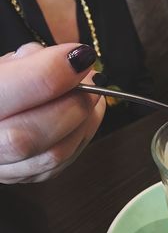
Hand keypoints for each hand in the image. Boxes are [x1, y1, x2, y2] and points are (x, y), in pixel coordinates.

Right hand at [0, 42, 105, 183]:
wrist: (1, 110)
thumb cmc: (5, 82)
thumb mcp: (7, 63)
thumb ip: (34, 59)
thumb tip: (77, 61)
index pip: (4, 92)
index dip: (49, 74)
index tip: (81, 56)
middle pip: (26, 137)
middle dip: (72, 105)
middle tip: (93, 80)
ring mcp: (3, 168)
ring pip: (52, 155)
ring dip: (84, 122)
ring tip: (93, 94)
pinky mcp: (25, 175)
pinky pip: (62, 163)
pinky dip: (82, 135)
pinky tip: (85, 115)